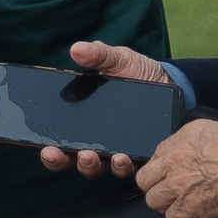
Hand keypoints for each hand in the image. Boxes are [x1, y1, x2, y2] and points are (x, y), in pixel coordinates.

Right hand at [39, 41, 172, 177]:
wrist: (174, 84)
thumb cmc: (140, 73)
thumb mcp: (120, 60)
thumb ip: (99, 55)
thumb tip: (76, 49)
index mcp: (86, 119)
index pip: (61, 141)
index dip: (50, 150)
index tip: (44, 148)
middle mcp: (98, 140)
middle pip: (74, 160)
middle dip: (63, 160)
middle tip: (58, 154)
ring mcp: (119, 150)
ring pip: (99, 168)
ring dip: (91, 165)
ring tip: (91, 155)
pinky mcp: (141, 155)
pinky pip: (129, 169)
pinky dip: (123, 166)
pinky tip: (122, 157)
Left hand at [136, 118, 217, 217]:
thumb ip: (201, 138)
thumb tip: (199, 147)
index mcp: (184, 138)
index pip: (156, 156)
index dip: (164, 168)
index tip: (172, 174)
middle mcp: (176, 160)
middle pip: (146, 179)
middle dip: (158, 186)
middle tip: (174, 190)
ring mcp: (180, 184)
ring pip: (155, 200)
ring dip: (169, 203)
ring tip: (186, 202)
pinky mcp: (191, 207)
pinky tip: (197, 213)